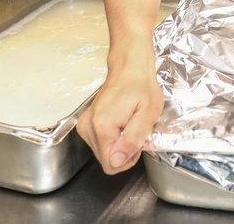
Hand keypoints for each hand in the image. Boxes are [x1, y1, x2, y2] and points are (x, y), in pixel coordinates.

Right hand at [77, 53, 162, 174]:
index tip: (138, 141)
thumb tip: (117, 161)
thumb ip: (133, 139)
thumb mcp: (148, 113)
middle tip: (135, 131)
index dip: (129, 158)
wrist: (130, 68)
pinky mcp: (85, 124)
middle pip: (106, 160)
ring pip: (103, 153)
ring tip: (128, 125)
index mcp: (102, 126)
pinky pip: (99, 144)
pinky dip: (112, 139)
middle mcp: (88, 127)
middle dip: (124, 152)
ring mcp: (85, 125)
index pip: (111, 164)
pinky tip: (120, 123)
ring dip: (118, 145)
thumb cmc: (141, 87)